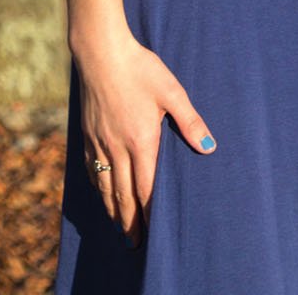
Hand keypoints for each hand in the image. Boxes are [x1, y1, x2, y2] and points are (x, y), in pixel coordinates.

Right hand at [77, 31, 215, 238]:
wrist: (102, 54)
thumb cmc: (141, 70)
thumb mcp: (173, 93)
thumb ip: (191, 122)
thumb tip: (210, 148)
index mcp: (141, 140)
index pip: (145, 187)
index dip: (148, 212)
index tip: (153, 231)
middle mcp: (117, 147)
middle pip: (122, 194)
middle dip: (130, 220)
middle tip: (135, 242)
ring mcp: (99, 142)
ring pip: (104, 186)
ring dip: (112, 209)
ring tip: (120, 226)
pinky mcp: (87, 135)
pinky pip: (91, 169)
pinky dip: (97, 188)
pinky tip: (102, 193)